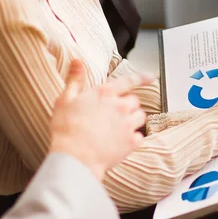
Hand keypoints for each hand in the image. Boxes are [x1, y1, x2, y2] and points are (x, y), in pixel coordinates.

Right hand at [50, 60, 150, 181]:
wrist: (74, 157)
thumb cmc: (66, 128)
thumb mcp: (65, 99)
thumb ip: (75, 79)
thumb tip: (77, 61)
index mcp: (105, 93)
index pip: (129, 80)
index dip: (142, 77)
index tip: (151, 76)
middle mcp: (120, 106)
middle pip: (134, 101)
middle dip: (127, 105)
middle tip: (114, 113)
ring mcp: (127, 124)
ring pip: (141, 116)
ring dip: (133, 119)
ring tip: (119, 127)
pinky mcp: (130, 142)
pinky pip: (139, 136)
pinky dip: (133, 138)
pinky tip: (120, 142)